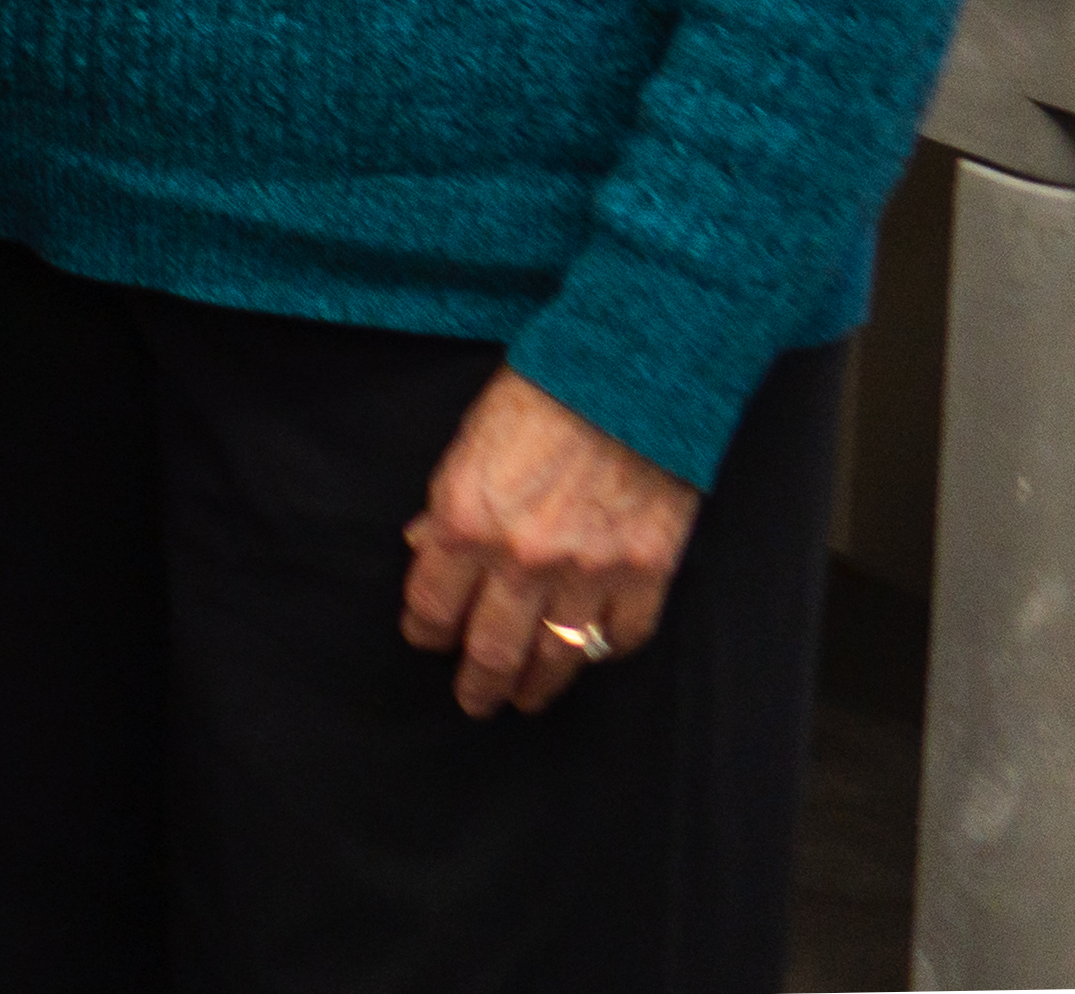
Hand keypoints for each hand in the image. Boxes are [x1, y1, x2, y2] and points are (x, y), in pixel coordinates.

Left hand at [399, 366, 697, 716]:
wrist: (630, 373)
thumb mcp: (469, 442)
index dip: (427, 630)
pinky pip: (620, 636)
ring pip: (555, 656)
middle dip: (478, 682)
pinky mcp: (647, 572)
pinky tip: (587, 654)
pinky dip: (602, 650)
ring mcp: (589, 571)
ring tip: (526, 699)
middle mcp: (521, 557)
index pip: (433, 604)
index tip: (427, 640)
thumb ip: (449, 505)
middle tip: (473, 700)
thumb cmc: (543, 393)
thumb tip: (428, 548)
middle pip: (491, 647)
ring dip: (536, 686)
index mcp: (465, 519)